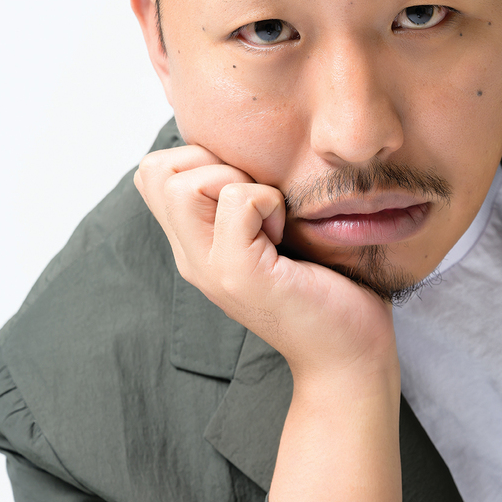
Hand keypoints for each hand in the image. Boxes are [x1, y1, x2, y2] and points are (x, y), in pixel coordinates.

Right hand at [133, 144, 396, 382]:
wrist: (348, 353)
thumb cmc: (327, 289)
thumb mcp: (275, 234)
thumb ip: (248, 201)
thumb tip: (250, 148)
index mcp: (195, 244)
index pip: (154, 172)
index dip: (199, 160)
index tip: (250, 191)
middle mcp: (191, 256)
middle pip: (156, 170)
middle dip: (212, 163)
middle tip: (260, 201)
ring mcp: (210, 268)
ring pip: (184, 182)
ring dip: (239, 183)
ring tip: (273, 218)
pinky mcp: (241, 274)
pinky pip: (237, 201)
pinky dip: (270, 202)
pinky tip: (288, 234)